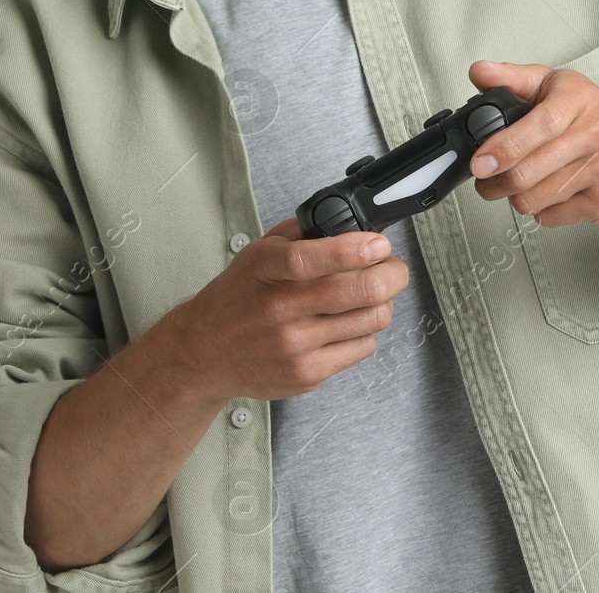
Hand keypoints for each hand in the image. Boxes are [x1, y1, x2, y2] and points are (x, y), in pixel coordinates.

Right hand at [173, 217, 408, 403]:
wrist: (204, 352)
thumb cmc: (238, 298)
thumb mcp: (259, 252)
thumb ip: (302, 234)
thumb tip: (353, 224)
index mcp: (264, 269)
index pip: (308, 259)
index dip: (352, 250)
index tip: (379, 244)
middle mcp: (279, 309)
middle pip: (359, 291)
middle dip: (392, 274)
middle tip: (393, 267)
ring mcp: (294, 346)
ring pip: (372, 319)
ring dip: (383, 302)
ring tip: (371, 294)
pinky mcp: (306, 374)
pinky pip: (363, 347)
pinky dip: (365, 330)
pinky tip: (348, 323)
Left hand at [463, 60, 598, 227]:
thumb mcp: (558, 85)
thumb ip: (514, 79)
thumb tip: (480, 72)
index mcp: (580, 101)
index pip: (539, 126)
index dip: (503, 148)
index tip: (480, 163)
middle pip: (530, 172)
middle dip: (495, 182)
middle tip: (487, 181)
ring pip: (536, 199)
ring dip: (517, 197)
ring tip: (520, 185)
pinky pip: (554, 218)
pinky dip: (543, 210)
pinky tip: (552, 193)